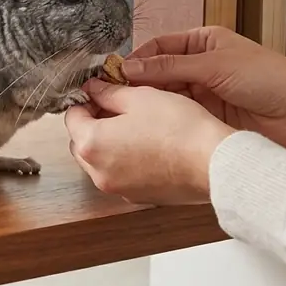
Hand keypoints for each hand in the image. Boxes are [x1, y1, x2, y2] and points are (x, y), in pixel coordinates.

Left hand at [64, 79, 234, 205]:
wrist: (213, 162)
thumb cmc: (179, 128)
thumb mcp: (140, 97)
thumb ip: (109, 93)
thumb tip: (93, 88)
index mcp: (91, 145)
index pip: (71, 118)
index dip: (84, 100)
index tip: (99, 92)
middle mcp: (98, 172)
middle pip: (81, 142)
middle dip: (94, 123)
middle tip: (116, 107)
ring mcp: (118, 188)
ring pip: (101, 161)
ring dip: (109, 144)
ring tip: (135, 126)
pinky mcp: (139, 197)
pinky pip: (121, 175)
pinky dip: (126, 161)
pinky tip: (148, 146)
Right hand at [121, 26, 285, 164]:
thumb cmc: (270, 78)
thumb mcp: (214, 65)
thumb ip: (170, 67)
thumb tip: (130, 68)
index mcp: (203, 41)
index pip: (159, 47)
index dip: (136, 60)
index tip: (114, 74)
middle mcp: (201, 65)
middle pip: (158, 72)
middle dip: (138, 83)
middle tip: (113, 96)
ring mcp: (204, 92)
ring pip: (166, 95)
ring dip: (149, 102)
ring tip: (126, 111)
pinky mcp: (208, 116)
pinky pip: (178, 114)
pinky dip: (163, 117)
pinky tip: (147, 124)